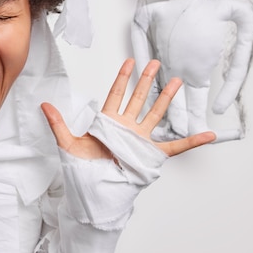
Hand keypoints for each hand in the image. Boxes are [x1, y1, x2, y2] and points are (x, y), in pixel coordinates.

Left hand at [41, 58, 214, 158]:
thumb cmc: (81, 167)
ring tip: (177, 82)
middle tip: (155, 63)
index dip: (122, 78)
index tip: (129, 62)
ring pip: (156, 114)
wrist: (92, 190)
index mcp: (109, 122)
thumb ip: (57, 123)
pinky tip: (208, 134)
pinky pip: (175, 147)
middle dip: (147, 81)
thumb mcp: (66, 143)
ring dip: (166, 99)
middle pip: (139, 99)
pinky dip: (192, 142)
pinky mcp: (150, 155)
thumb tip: (44, 105)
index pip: (117, 94)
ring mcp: (140, 140)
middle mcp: (126, 128)